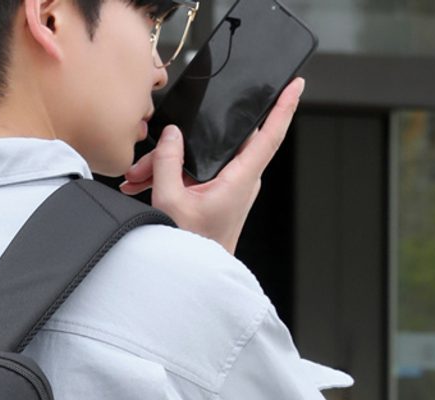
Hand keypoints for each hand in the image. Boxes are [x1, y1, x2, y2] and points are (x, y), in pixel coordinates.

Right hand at [120, 77, 305, 254]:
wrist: (189, 280)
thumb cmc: (188, 248)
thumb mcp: (170, 201)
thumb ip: (168, 162)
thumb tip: (172, 135)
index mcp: (240, 180)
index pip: (270, 135)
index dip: (284, 107)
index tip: (296, 84)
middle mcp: (240, 182)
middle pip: (220, 144)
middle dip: (182, 143)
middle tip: (152, 152)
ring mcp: (228, 190)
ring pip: (201, 161)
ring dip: (168, 165)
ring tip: (138, 176)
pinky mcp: (215, 197)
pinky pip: (194, 176)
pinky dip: (171, 177)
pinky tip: (144, 183)